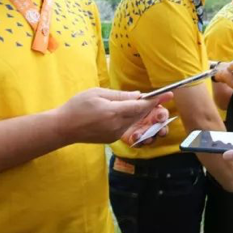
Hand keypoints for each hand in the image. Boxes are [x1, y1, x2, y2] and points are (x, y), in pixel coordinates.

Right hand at [56, 88, 172, 143]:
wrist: (63, 128)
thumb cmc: (77, 107)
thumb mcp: (97, 93)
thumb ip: (119, 95)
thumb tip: (137, 95)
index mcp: (114, 113)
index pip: (140, 106)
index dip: (156, 100)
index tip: (169, 95)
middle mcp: (117, 126)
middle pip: (141, 115)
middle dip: (152, 106)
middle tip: (161, 97)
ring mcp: (115, 134)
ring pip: (135, 121)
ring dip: (142, 113)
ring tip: (146, 103)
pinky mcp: (112, 139)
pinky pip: (127, 127)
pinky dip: (131, 119)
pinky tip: (130, 112)